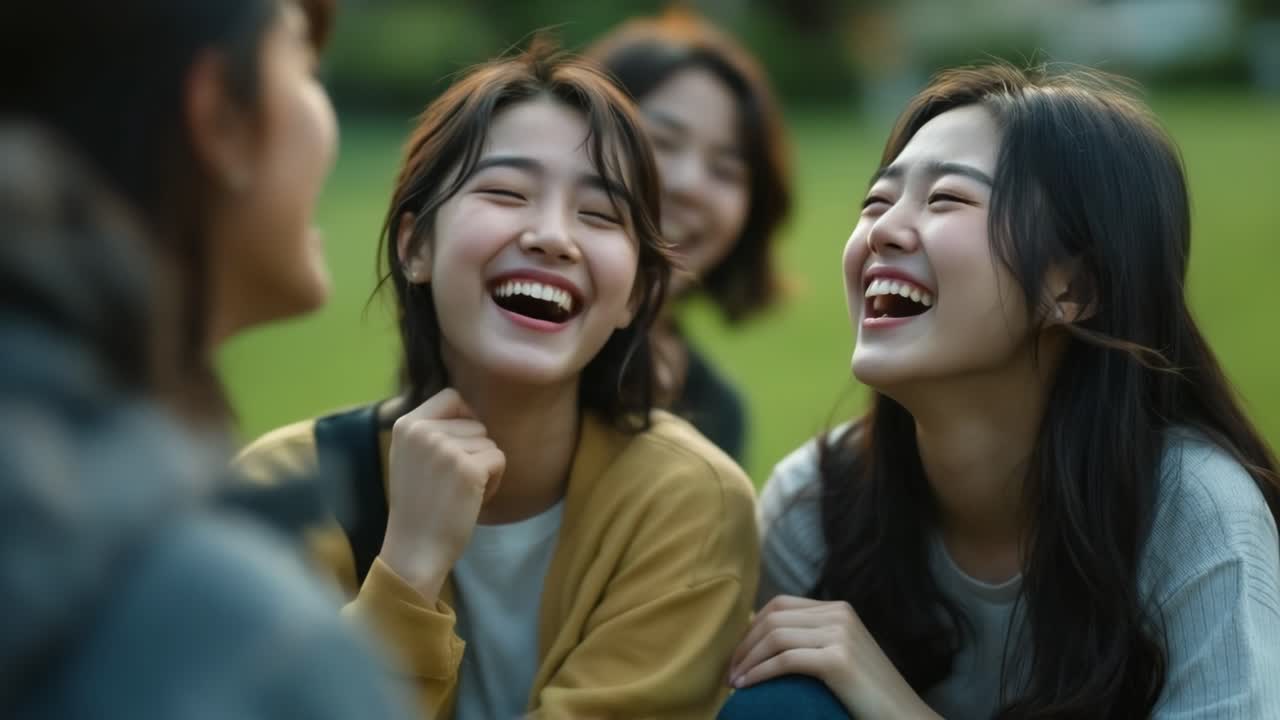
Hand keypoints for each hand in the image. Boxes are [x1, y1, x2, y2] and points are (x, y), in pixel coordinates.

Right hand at [377, 388, 504, 602]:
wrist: (414, 550)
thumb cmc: (419, 506)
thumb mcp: (411, 457)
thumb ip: (431, 431)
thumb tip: (468, 407)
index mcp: (406, 424)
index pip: (452, 396)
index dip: (465, 418)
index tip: (460, 446)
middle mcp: (423, 431)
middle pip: (475, 423)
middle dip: (474, 451)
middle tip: (453, 482)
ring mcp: (445, 448)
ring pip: (489, 442)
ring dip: (484, 468)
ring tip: (459, 492)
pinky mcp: (468, 468)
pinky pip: (499, 460)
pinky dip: (494, 482)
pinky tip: (472, 500)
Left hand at [728, 596, 939, 719]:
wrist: (904, 716)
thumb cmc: (869, 694)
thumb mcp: (840, 654)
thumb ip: (813, 639)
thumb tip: (766, 641)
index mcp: (838, 609)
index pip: (780, 605)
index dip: (751, 628)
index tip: (737, 654)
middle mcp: (838, 614)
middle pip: (772, 618)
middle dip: (744, 644)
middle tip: (730, 672)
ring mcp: (839, 634)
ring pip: (774, 637)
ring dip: (746, 660)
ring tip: (734, 682)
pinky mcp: (837, 660)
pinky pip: (784, 660)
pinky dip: (759, 673)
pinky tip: (747, 686)